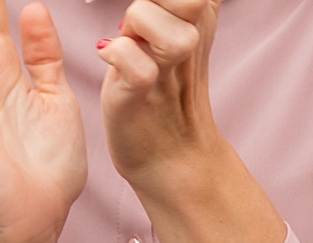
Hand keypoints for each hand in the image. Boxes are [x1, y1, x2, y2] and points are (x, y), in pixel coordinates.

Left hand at [96, 0, 224, 188]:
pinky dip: (115, 54)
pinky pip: (130, 58)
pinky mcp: (141, 91)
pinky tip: (109, 58)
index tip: (149, 22)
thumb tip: (170, 0)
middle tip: (138, 26)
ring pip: (149, 14)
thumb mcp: (177, 35)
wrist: (171, 157)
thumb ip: (176, 8)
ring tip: (128, 40)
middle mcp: (192, 34)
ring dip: (133, 23)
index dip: (160, 3)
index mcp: (203, 14)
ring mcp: (168, 64)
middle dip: (150, 4)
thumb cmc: (166, 91)